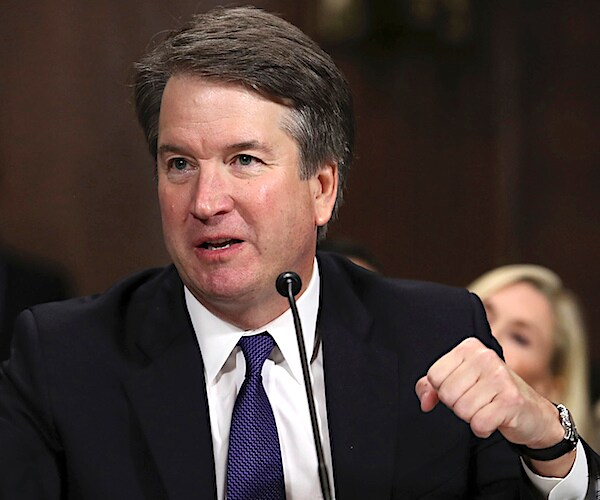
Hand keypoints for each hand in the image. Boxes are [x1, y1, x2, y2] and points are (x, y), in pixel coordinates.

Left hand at [415, 337, 574, 476]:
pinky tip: (495, 420)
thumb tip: (425, 402)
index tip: (462, 390)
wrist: (533, 413)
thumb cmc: (490, 394)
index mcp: (469, 348)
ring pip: (462, 410)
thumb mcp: (459, 382)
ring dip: (471, 417)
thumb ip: (431, 387)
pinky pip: (479, 423)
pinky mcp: (511, 400)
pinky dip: (483, 429)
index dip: (443, 390)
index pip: (434, 376)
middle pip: (447, 394)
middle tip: (477, 401)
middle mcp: (485, 357)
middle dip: (457, 405)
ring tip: (487, 408)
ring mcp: (500, 377)